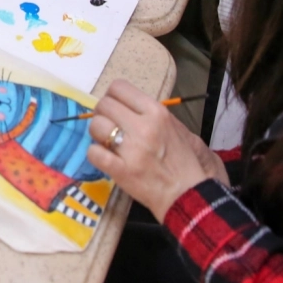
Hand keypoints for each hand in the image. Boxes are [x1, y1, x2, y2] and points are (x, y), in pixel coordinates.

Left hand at [86, 80, 225, 218]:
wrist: (189, 194)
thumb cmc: (184, 162)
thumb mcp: (176, 128)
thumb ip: (151, 114)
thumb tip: (125, 106)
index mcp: (157, 112)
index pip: (119, 87)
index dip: (112, 97)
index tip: (116, 108)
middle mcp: (143, 126)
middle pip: (104, 105)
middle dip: (102, 114)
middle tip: (110, 127)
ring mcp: (131, 149)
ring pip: (95, 126)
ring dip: (98, 135)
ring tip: (109, 143)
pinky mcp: (121, 170)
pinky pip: (93, 152)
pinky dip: (95, 154)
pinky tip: (106, 158)